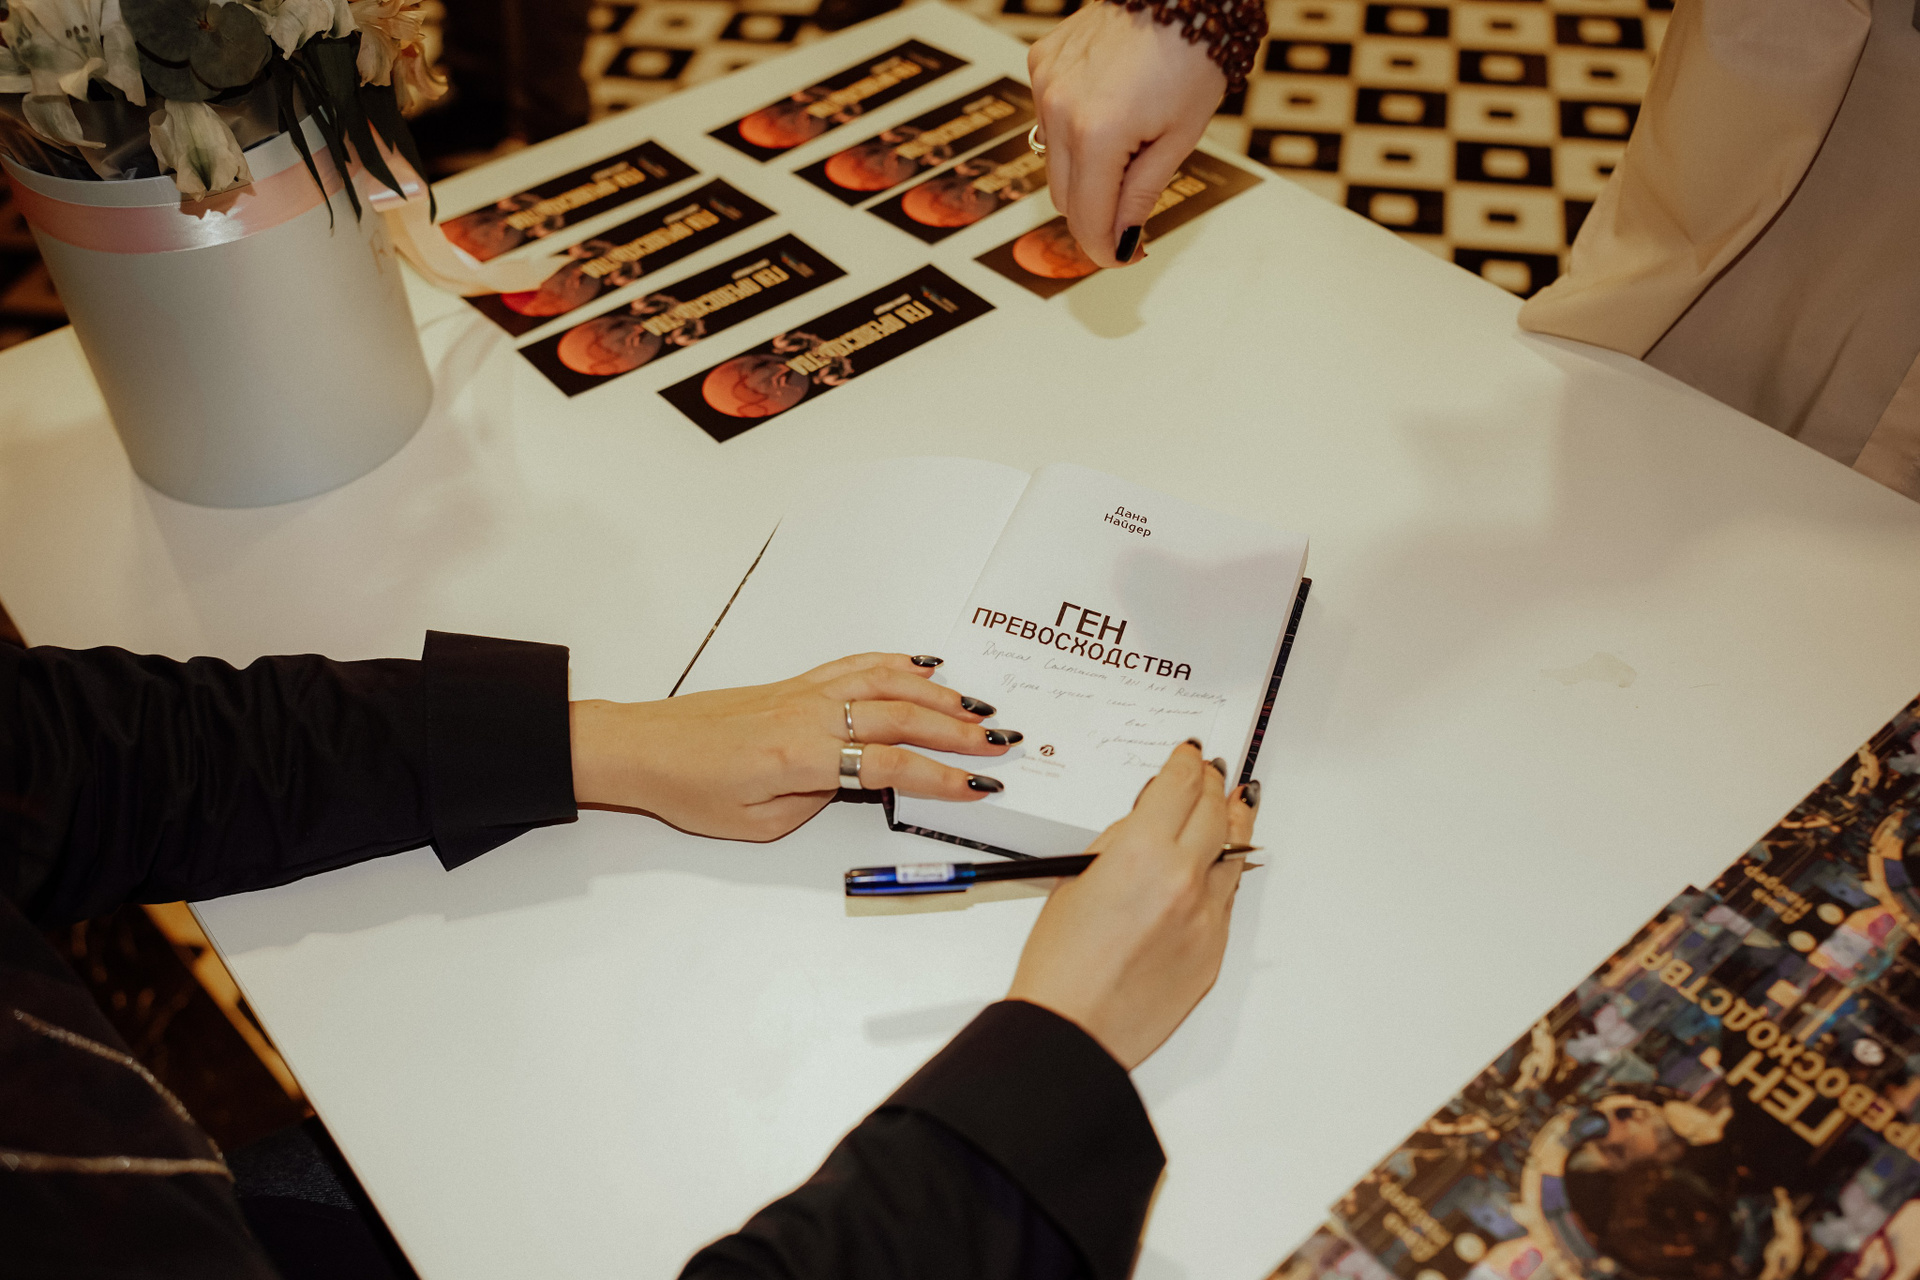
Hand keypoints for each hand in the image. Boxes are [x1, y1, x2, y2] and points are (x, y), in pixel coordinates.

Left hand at [569, 653, 1014, 840]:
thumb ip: (815, 802)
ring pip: (886, 683)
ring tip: (979, 706)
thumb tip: (852, 782)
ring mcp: (805, 693)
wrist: (644, 748)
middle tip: (1002, 740)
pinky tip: (924, 666)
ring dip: (938, 693)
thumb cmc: (690, 788)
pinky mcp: (796, 684)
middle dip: (958, 730)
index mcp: (802, 756)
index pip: (890, 765)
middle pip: (901, 717)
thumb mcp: (757, 823)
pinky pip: (857, 665)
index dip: (940, 777)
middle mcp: (810, 715)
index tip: (979, 785)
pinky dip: (896, 663)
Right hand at [1007, 742, 1255, 1068]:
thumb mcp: (1075, 879)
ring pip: (1234, 853)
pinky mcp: (1216, 949)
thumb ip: (1117, 843)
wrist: (1075, 1027)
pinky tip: (1222, 863)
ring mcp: (1206, 915)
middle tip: (1211, 772)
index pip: (1178, 786)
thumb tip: (1146, 823)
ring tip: (1236, 805)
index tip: (1187, 755)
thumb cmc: (1061, 963)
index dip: (1185, 763)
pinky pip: (1227, 897)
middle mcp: (1183, 878)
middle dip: (1211, 784)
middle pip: (1213, 811)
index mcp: (1141, 852)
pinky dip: (1224, 874)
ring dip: (1232, 823)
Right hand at [1028, 1, 1225, 268]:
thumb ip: (1142, 194)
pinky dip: (1072, 130)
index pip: (1087, 219)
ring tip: (1128, 149)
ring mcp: (1045, 84)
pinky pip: (1048, 120)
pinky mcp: (1040, 64)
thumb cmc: (1192, 52)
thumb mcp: (1179, 137)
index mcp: (1097, 134)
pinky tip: (1108, 112)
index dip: (1106, 249)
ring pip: (1052, 162)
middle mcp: (1059, 109)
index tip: (1124, 257)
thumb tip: (1123, 240)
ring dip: (1084, 172)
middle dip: (1096, 213)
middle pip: (1063, 198)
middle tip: (1131, 213)